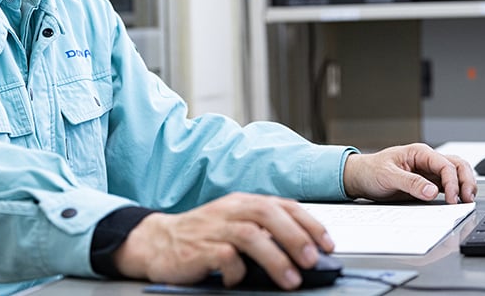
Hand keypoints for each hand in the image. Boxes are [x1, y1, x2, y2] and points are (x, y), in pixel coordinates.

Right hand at [112, 192, 332, 289]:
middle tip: (313, 259)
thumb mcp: (234, 225)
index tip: (327, 244)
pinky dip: (238, 271)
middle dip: (296, 237)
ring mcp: (214, 228)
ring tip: (291, 279)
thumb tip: (301, 250)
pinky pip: (224, 257)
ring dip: (275, 258)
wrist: (157, 241)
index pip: (282, 205)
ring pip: (250, 234)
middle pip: (268, 214)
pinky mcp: (198, 248)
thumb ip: (264, 231)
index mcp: (243, 202)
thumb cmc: (202, 236)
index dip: (309, 223)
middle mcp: (230, 210)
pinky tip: (241, 280)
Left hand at [342, 143, 476, 203]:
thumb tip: (431, 191)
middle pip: (457, 166)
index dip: (452, 182)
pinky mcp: (427, 184)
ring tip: (467, 201)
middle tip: (468, 199)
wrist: (360, 177)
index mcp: (419, 153)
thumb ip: (410, 183)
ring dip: (464, 186)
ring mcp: (428, 172)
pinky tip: (457, 202)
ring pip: (456, 174)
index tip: (453, 198)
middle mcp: (427, 160)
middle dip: (466, 181)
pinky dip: (455, 192)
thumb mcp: (388, 176)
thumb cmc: (371, 170)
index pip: (445, 165)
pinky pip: (447, 186)